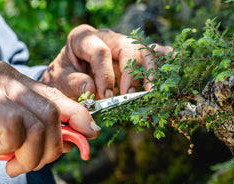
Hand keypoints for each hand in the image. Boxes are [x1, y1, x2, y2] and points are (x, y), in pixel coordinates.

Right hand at [0, 61, 99, 176]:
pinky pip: (13, 134)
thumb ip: (41, 121)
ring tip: (17, 165)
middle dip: (53, 146)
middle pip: (53, 116)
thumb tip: (73, 140)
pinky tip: (2, 153)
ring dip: (33, 155)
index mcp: (19, 83)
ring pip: (38, 128)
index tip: (92, 134)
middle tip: (38, 161)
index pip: (59, 98)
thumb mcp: (12, 112)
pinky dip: (12, 149)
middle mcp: (10, 83)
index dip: (80, 117)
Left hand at [41, 25, 171, 99]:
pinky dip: (163, 56)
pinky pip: (152, 51)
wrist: (68, 75)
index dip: (106, 75)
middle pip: (128, 47)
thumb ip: (73, 83)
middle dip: (133, 73)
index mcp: (83, 39)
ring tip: (153, 90)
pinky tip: (173, 61)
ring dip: (151, 70)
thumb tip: (94, 88)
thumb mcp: (59, 80)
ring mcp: (122, 44)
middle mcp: (107, 37)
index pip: (100, 52)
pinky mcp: (133, 54)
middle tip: (133, 95)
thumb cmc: (64, 77)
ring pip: (144, 49)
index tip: (106, 95)